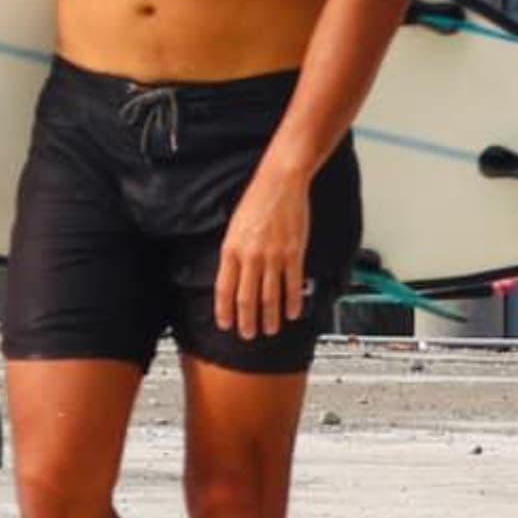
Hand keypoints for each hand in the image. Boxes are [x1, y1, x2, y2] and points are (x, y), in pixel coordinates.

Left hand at [214, 167, 311, 338]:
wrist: (279, 183)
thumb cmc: (256, 201)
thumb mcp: (234, 227)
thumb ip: (233, 254)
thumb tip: (232, 278)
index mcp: (231, 249)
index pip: (224, 289)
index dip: (224, 310)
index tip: (226, 324)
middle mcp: (250, 256)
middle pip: (246, 298)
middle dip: (247, 321)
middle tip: (248, 335)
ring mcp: (273, 256)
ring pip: (270, 296)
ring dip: (269, 317)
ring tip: (270, 329)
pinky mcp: (294, 253)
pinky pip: (292, 284)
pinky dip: (292, 302)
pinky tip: (292, 312)